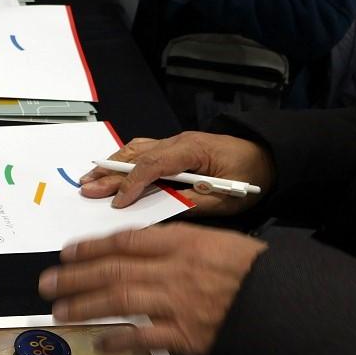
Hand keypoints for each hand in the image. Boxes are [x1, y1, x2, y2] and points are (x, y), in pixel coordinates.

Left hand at [39, 224, 267, 354]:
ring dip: (86, 305)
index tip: (67, 252)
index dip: (92, 247)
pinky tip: (101, 341)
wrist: (291, 304)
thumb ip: (178, 245)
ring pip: (120, 301)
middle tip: (46, 283)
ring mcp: (180, 304)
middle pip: (114, 270)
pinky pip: (146, 337)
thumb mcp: (219, 243)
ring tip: (61, 311)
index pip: (126, 240)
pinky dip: (120, 339)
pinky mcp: (189, 336)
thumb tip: (138, 248)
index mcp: (184, 243)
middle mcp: (176, 270)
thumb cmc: (255, 272)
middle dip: (75, 277)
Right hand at [80, 131, 274, 216]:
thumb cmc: (250, 178)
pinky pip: (142, 151)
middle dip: (110, 174)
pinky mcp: (174, 148)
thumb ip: (193, 204)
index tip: (118, 203)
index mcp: (193, 150)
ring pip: (135, 150)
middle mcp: (179, 142)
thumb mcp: (226, 199)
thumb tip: (161, 212)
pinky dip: (122, 161)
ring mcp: (175, 142)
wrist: (268, 158)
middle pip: (137, 156)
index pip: (153, 165)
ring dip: (111, 165)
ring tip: (89, 179)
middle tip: (87, 189)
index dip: (132, 184)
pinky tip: (109, 169)